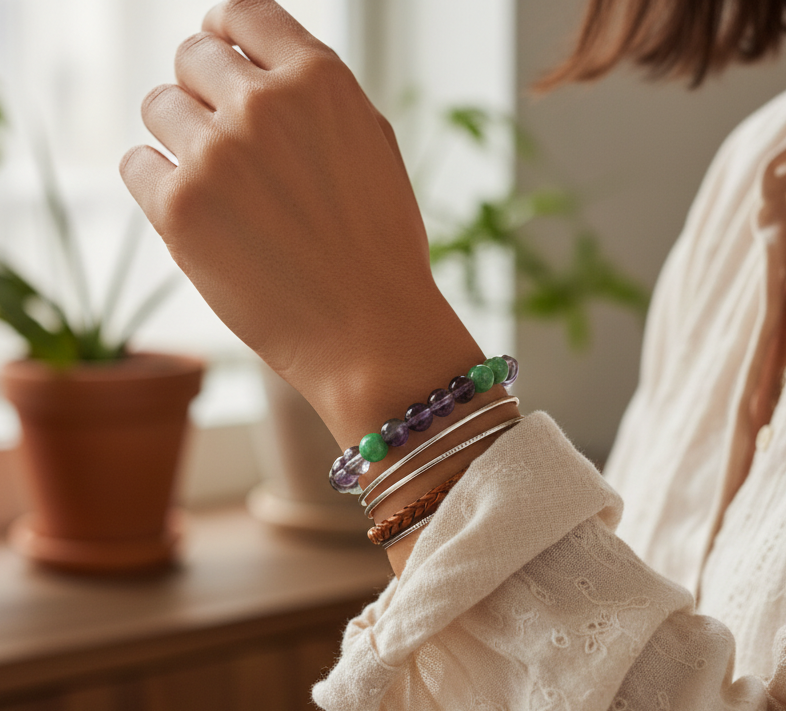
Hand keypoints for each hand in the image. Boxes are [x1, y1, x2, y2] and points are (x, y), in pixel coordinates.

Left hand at [121, 0, 515, 555]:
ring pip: (158, 107)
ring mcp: (217, 156)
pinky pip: (136, 164)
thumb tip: (262, 66)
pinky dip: (156, 184)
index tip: (220, 58)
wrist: (371, 335)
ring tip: (219, 190)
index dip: (224, 32)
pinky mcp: (180, 210)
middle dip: (203, 92)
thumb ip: (319, 99)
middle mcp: (264, 105)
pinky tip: (194, 215)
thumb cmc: (382, 252)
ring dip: (179, 139)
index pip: (242, 13)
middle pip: (192, 58)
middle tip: (222, 142)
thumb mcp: (374, 152)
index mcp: (320, 81)